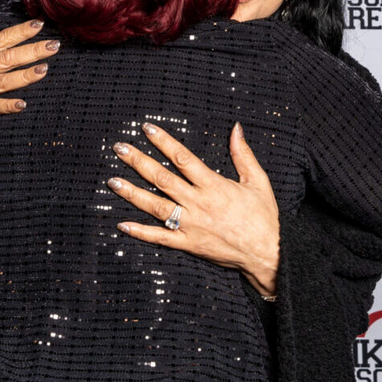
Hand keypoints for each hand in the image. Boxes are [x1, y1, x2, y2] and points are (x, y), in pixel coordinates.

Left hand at [107, 122, 279, 296]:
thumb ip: (243, 154)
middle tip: (119, 148)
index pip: (182, 158)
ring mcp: (191, 225)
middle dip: (139, 161)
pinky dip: (141, 232)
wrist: (268, 254)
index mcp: (214, 185)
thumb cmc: (264, 217)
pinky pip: (161, 238)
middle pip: (162, 179)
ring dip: (133, 193)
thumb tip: (236, 128)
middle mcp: (199, 204)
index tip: (147, 129)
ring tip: (112, 181)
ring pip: (156, 207)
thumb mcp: (258, 181)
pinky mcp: (189, 244)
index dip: (163, 142)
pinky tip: (122, 224)